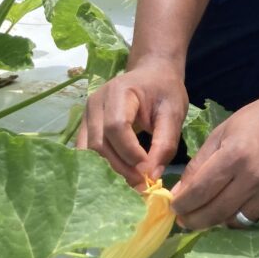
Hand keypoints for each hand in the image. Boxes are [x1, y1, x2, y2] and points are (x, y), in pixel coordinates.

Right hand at [75, 54, 187, 185]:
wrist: (152, 74)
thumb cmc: (165, 90)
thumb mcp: (174, 112)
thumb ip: (165, 143)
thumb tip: (151, 176)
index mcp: (119, 91)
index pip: (116, 126)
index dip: (130, 152)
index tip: (148, 169)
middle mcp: (96, 102)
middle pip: (99, 142)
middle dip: (120, 166)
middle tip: (142, 183)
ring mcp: (87, 115)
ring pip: (89, 151)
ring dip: (109, 171)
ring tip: (132, 182)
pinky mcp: (85, 127)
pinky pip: (87, 152)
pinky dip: (101, 167)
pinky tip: (119, 176)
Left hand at [170, 86, 258, 229]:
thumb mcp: (224, 131)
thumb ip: (200, 162)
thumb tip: (181, 191)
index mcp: (234, 156)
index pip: (199, 191)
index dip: (182, 204)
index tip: (174, 207)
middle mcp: (253, 178)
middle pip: (215, 213)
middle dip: (194, 220)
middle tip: (185, 220)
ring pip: (236, 220)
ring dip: (218, 221)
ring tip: (208, 214)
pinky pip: (257, 216)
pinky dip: (241, 215)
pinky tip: (234, 207)